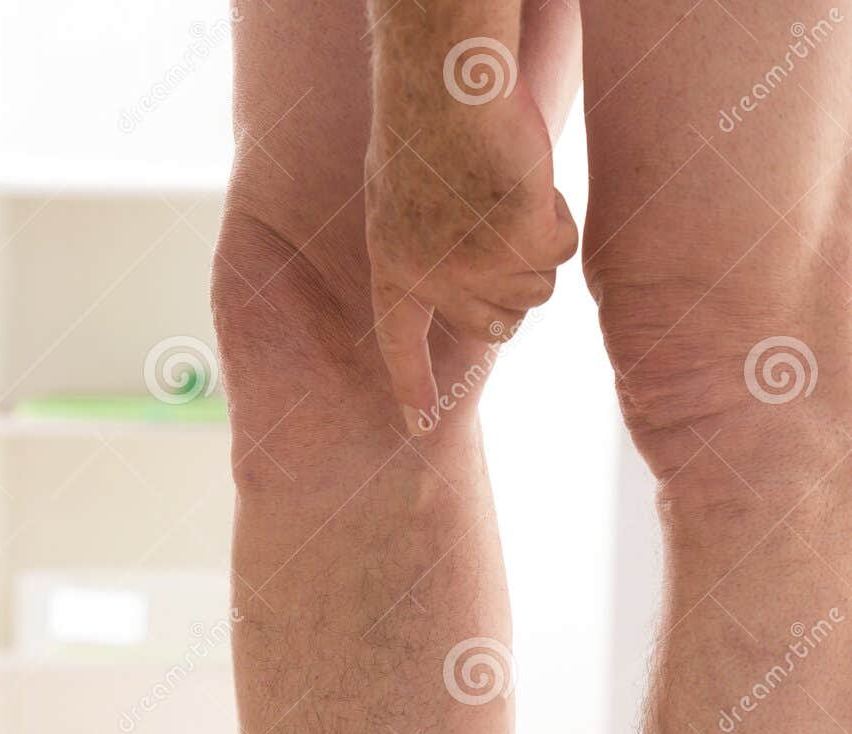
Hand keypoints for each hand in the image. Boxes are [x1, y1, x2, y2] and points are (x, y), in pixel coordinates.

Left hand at [365, 40, 577, 432]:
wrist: (447, 85)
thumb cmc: (425, 123)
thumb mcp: (403, 196)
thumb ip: (427, 247)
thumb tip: (465, 287)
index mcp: (394, 267)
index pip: (400, 345)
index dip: (411, 386)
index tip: (417, 427)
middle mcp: (435, 280)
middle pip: (497, 322)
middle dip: (513, 288)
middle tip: (505, 231)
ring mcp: (479, 267)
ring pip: (535, 289)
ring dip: (537, 244)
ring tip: (508, 192)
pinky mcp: (522, 242)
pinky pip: (561, 248)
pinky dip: (557, 214)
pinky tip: (529, 180)